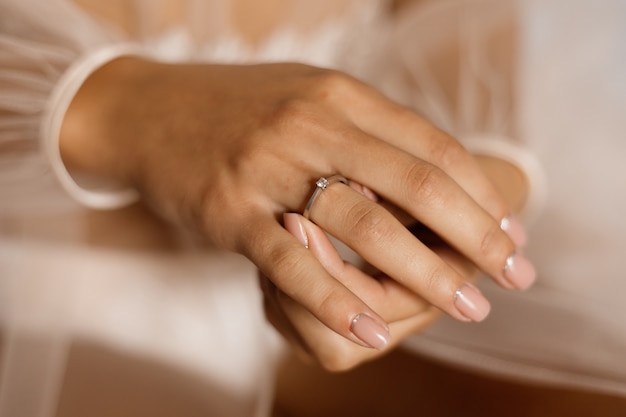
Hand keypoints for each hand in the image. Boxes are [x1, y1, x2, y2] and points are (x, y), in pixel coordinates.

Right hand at [60, 58, 533, 349]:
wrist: (152, 111)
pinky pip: (292, 264)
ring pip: (365, 226)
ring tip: (470, 307)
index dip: (481, 193)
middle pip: (417, 186)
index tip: (512, 232)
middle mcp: (310, 125)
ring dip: (427, 273)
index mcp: (339, 96)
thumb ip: (367, 131)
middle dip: (477, 236)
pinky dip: (337, 300)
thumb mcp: (310, 98)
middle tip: (517, 274)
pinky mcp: (231, 213)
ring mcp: (269, 168)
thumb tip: (436, 177)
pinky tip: (375, 332)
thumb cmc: (242, 109)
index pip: (433, 147)